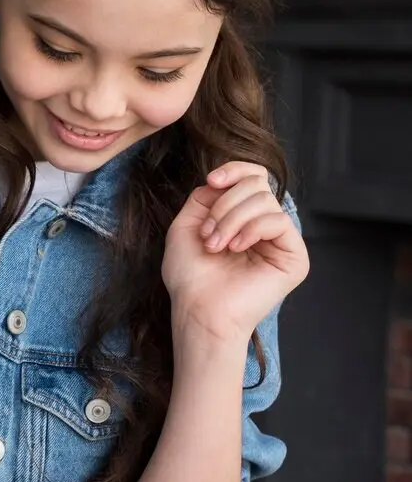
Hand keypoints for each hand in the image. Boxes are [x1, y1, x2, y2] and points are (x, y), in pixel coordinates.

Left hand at [162, 162, 309, 343]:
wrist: (198, 310)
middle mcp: (264, 227)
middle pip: (257, 184)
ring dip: (231, 220)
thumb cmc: (190, 276)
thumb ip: (205, 198)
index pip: (253, 177)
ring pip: (265, 200)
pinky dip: (251, 229)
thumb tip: (224, 181)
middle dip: (224, 205)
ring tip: (216, 246)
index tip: (211, 181)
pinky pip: (278, 221)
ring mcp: (281, 242)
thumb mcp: (186, 226)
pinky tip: (236, 248)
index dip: (235, 171)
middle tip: (208, 235)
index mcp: (242, 219)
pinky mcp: (294, 257)